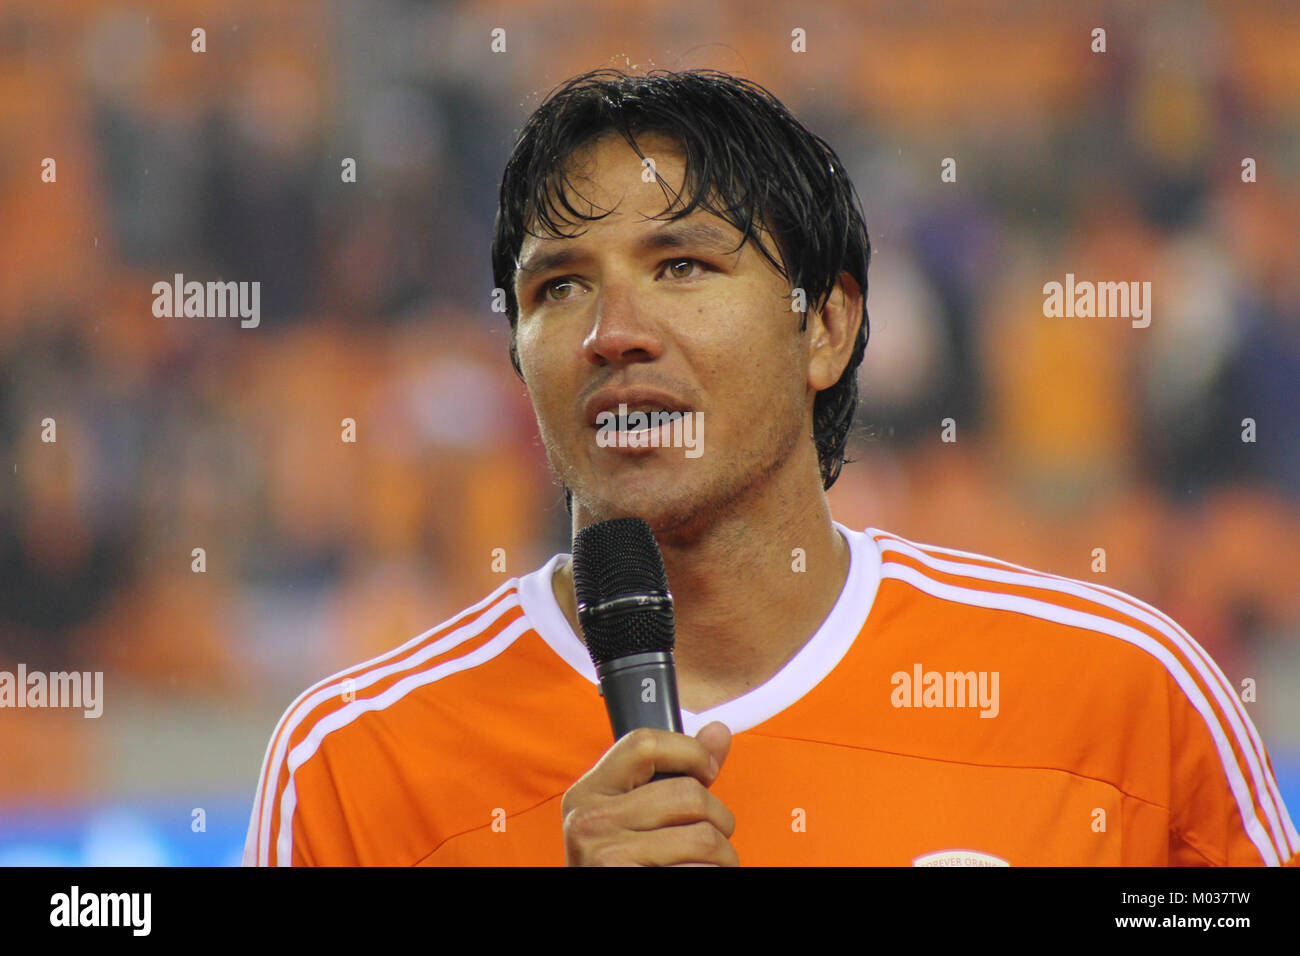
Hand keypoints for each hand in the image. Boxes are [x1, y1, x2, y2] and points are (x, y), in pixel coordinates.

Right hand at [561, 721, 736, 865]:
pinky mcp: (627, 882)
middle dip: (719, 819)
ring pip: (705, 839)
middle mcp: (590, 821)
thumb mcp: (634, 813)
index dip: (689, 751)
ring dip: (723, 857)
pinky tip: (692, 875)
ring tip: (706, 863)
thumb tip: (719, 731)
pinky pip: (700, 872)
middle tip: (713, 836)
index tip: (707, 770)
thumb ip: (677, 771)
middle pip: (689, 795)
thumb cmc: (622, 862)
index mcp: (588, 793)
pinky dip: (711, 875)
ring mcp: (607, 857)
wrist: (598, 903)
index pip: (644, 744)